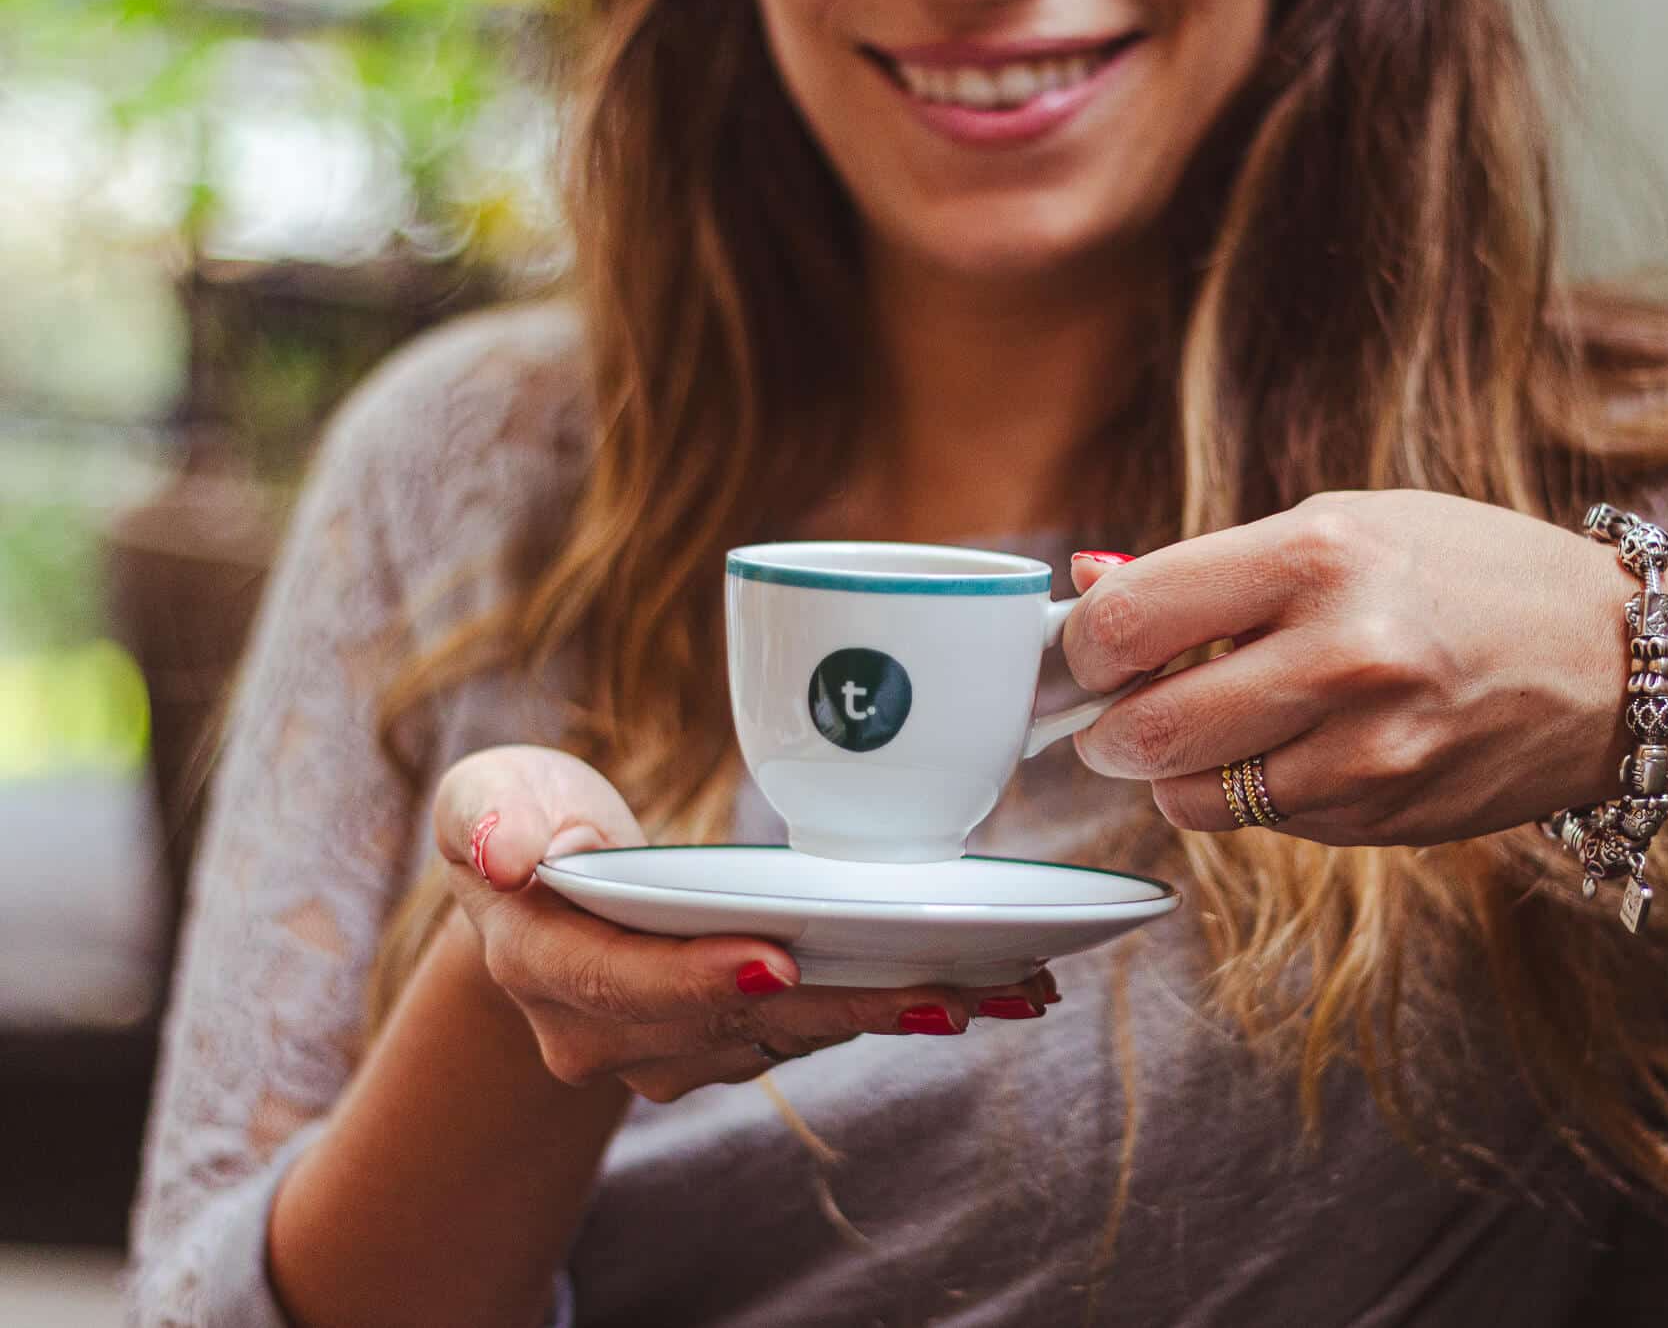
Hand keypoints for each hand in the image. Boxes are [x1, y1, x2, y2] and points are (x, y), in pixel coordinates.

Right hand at [433, 746, 1054, 1101]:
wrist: (541, 885)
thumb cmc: (521, 817)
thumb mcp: (489, 795)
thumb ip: (491, 816)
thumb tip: (512, 854)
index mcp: (540, 966)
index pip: (621, 985)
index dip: (697, 979)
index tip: (776, 961)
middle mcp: (603, 1033)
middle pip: (735, 1023)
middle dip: (846, 1005)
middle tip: (949, 988)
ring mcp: (671, 1050)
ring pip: (792, 1035)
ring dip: (896, 1011)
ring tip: (1002, 985)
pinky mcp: (732, 1041)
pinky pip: (818, 1027)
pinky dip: (895, 1004)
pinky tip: (984, 989)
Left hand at [1063, 491, 1627, 847]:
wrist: (1616, 662)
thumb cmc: (1470, 574)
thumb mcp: (1349, 525)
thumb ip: (1214, 566)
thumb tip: (1087, 583)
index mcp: (1321, 558)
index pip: (1129, 621)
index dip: (1081, 646)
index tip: (1084, 650)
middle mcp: (1343, 659)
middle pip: (1144, 731)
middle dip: (1106, 728)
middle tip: (1117, 711)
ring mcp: (1366, 755)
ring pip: (1190, 798)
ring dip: (1175, 771)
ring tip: (1215, 725)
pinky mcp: (1381, 819)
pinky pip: (1261, 823)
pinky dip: (1249, 793)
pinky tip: (1298, 747)